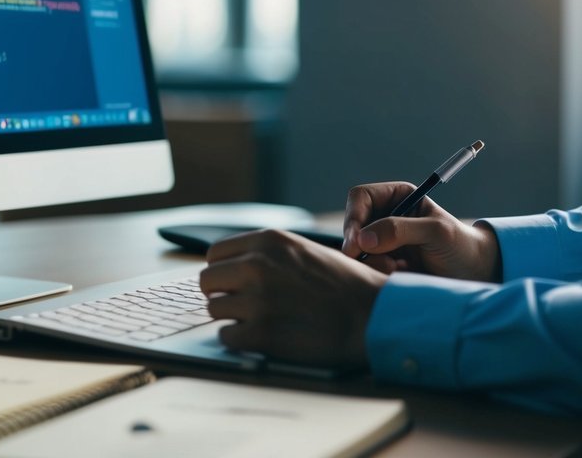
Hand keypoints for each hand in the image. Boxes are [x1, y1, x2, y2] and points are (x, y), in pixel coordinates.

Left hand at [199, 229, 386, 368]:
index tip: (233, 284)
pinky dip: (241, 341)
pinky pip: (226, 337)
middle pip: (208, 281)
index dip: (223, 271)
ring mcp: (256, 300)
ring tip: (262, 321)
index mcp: (267, 241)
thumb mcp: (304, 250)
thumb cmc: (346, 285)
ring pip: (214, 310)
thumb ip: (268, 253)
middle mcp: (256, 266)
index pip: (215, 255)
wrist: (373, 316)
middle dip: (222, 294)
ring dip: (233, 318)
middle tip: (244, 306)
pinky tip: (264, 338)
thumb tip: (234, 264)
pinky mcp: (260, 334)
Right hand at [342, 181, 501, 282]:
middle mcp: (385, 216)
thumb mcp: (436, 232)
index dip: (354, 217)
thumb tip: (363, 239)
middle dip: (360, 245)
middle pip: (352, 225)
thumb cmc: (460, 246)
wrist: (474, 276)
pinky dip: (377, 273)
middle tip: (372, 261)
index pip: (360, 198)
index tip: (357, 242)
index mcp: (397, 197)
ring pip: (356, 250)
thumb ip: (401, 230)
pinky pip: (366, 267)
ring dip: (371, 262)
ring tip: (397, 269)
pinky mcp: (383, 263)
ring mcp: (382, 241)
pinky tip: (399, 275)